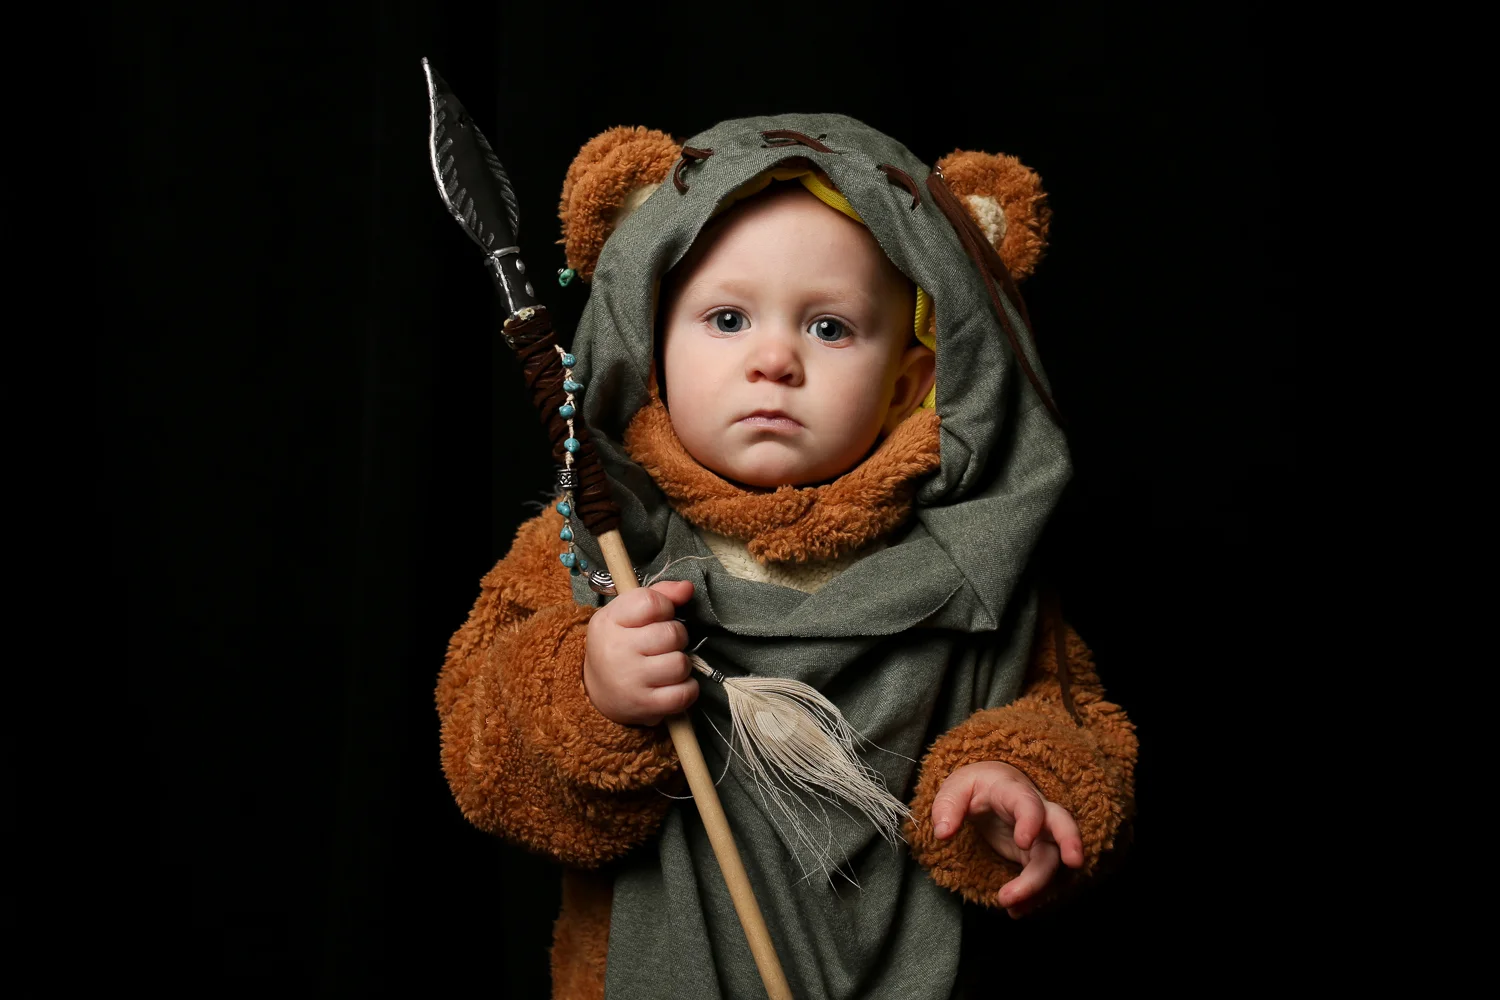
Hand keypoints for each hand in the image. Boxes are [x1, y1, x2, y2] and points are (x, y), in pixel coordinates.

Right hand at [582, 580, 697, 726]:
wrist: (595, 691)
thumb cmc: (619, 644)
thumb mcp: (627, 613)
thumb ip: (659, 594)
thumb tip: (688, 588)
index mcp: (609, 621)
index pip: (651, 602)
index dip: (665, 607)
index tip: (658, 618)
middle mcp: (616, 650)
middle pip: (673, 634)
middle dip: (676, 637)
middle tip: (663, 645)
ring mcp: (630, 680)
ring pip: (681, 663)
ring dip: (681, 664)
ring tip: (666, 665)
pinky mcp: (644, 706)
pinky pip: (684, 693)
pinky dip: (687, 689)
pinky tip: (673, 685)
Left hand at [931, 760, 1083, 918]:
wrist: (993, 790)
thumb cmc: (976, 787)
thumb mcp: (955, 788)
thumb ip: (947, 807)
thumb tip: (943, 832)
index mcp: (1013, 791)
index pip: (1029, 802)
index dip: (1031, 821)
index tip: (1022, 841)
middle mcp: (1036, 812)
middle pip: (1063, 824)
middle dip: (1071, 842)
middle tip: (1074, 863)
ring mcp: (1041, 836)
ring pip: (1054, 861)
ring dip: (1039, 886)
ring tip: (1011, 905)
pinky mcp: (1038, 856)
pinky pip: (1045, 878)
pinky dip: (1034, 897)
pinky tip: (1016, 910)